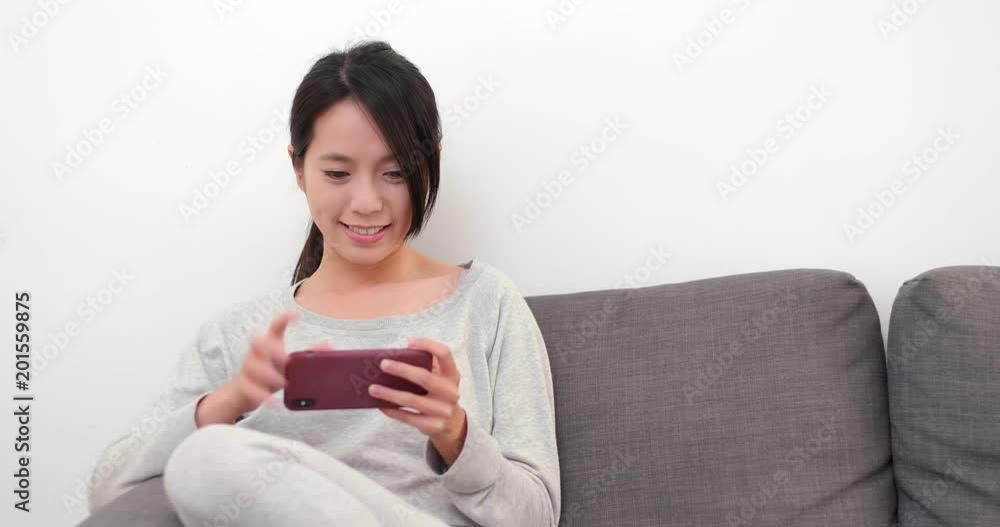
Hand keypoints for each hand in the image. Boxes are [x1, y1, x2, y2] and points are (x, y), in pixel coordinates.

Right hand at [230, 310, 331, 411]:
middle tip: (285, 359)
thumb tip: (329, 347)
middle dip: (271, 348)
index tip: (296, 315)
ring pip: (251, 367)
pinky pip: (250, 389)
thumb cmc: (270, 372)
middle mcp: (257, 354)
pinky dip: (262, 396)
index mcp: (271, 344)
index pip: (275, 327)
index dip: (284, 319)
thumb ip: (308, 355)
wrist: (246, 392)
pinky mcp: (245, 386)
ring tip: (283, 382)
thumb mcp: (290, 364)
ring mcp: (248, 369)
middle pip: (257, 341)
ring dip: (268, 374)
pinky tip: (274, 402)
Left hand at [368, 337, 467, 464]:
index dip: (428, 345)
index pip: (445, 353)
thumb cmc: (438, 393)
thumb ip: (426, 365)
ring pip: (412, 400)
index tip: (409, 343)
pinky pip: (408, 417)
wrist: (452, 423)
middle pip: (425, 377)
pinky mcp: (433, 425)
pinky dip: (393, 411)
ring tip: (372, 388)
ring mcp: (443, 410)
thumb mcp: (440, 378)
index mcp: (452, 374)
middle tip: (382, 364)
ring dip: (390, 393)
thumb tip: (394, 357)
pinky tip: (380, 405)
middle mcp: (451, 392)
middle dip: (402, 370)